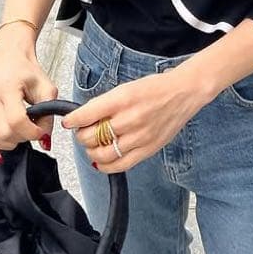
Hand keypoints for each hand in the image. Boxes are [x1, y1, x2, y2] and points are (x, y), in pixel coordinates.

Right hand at [0, 50, 57, 163]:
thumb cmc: (28, 73)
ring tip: (17, 135)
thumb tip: (45, 141)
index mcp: (8, 87)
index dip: (32, 132)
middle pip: (2, 132)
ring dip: (6, 144)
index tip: (40, 131)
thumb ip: (48, 115)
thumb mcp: (47, 89)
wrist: (11, 61)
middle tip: (30, 131)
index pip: (17, 120)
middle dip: (21, 138)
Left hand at [62, 70, 205, 174]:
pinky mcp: (148, 150)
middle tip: (83, 132)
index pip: (87, 114)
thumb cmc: (155, 88)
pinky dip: (106, 165)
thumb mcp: (127, 87)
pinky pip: (120, 165)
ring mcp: (140, 137)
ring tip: (93, 145)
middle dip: (82, 136)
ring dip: (91, 151)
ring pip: (102, 154)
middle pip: (92, 137)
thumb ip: (106, 104)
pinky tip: (102, 159)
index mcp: (123, 99)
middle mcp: (130, 119)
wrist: (183, 93)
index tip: (69, 122)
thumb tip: (84, 117)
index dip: (73, 120)